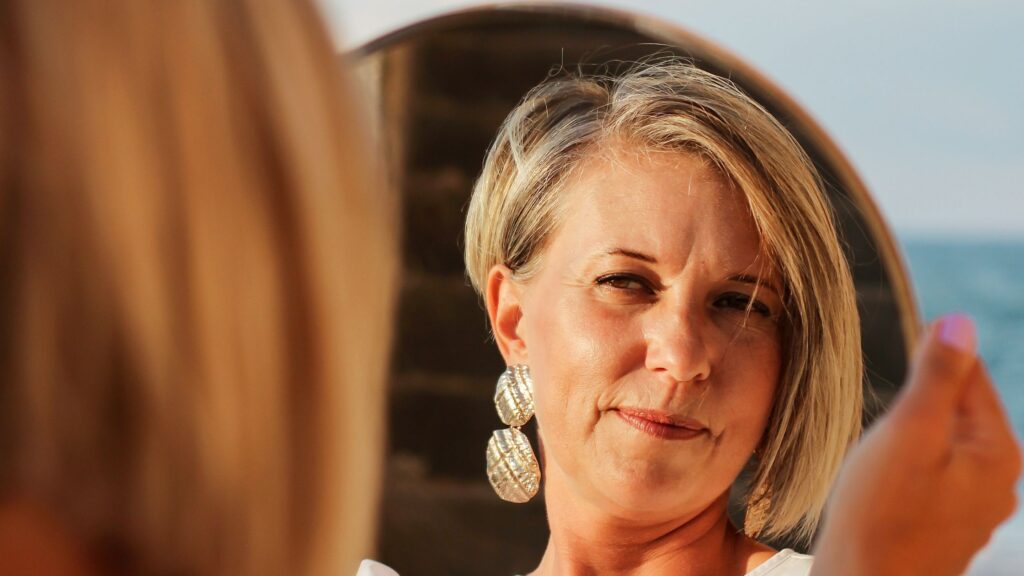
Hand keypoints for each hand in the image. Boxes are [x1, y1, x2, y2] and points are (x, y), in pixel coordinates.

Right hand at [811, 314, 1021, 575]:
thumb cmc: (879, 515)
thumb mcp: (908, 431)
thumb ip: (938, 375)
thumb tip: (960, 322)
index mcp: (998, 450)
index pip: (970, 373)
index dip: (925, 365)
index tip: (893, 388)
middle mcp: (999, 479)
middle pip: (956, 409)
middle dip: (913, 409)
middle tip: (880, 435)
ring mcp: (975, 506)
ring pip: (940, 443)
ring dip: (906, 440)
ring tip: (877, 464)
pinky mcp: (948, 525)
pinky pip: (930, 475)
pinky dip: (904, 470)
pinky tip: (881, 488)